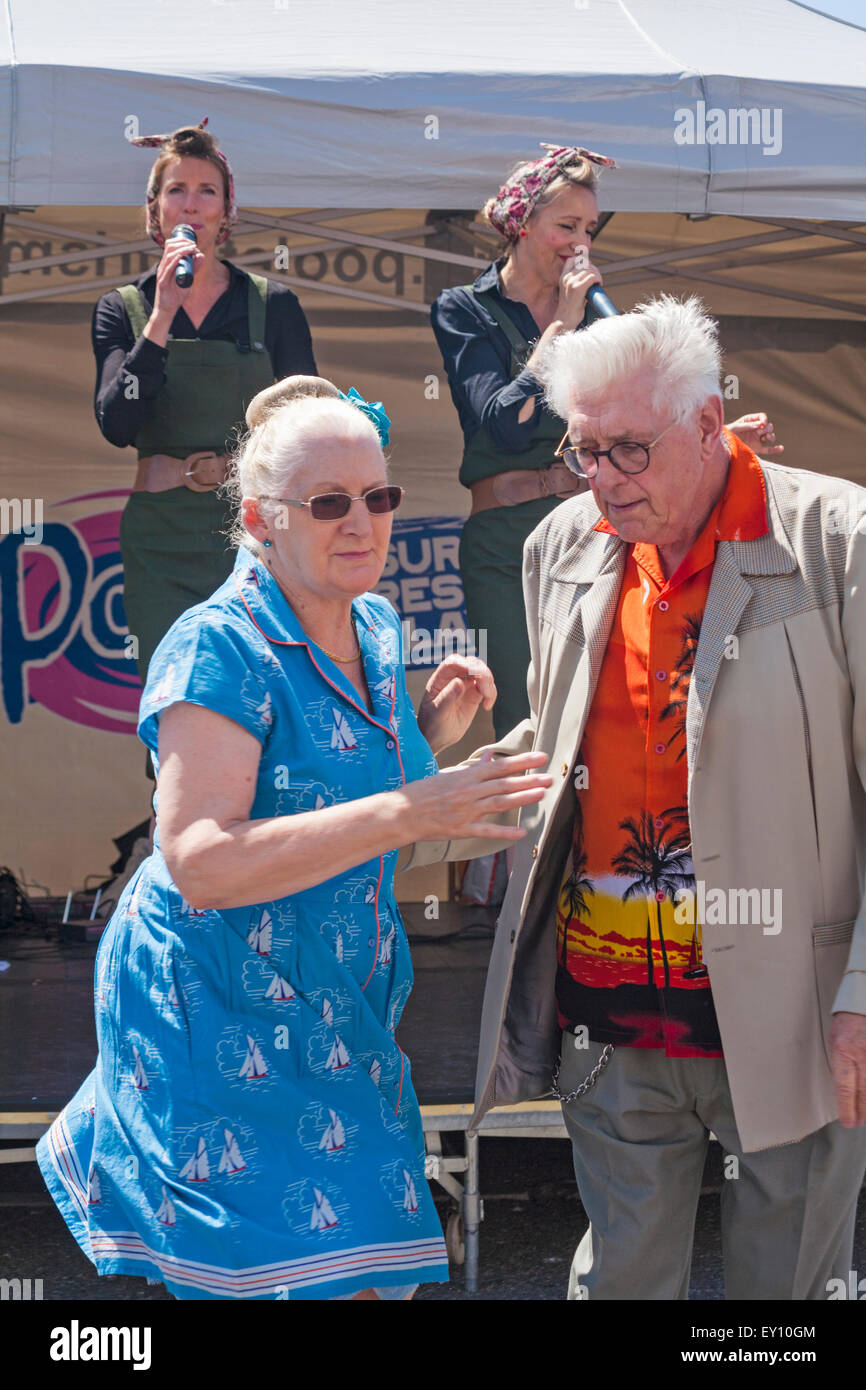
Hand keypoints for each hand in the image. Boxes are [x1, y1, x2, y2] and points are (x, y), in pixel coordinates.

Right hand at [151, 233, 204, 322]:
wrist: (167, 309)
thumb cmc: (176, 295)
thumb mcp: (188, 279)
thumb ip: (194, 268)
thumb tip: (201, 255)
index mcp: (167, 264)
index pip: (171, 245)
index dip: (181, 240)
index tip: (193, 242)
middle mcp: (163, 266)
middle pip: (169, 246)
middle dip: (182, 242)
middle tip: (194, 244)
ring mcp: (162, 273)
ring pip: (169, 255)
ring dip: (182, 249)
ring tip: (192, 249)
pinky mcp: (162, 281)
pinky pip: (168, 267)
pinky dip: (175, 260)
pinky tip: (182, 256)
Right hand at [400, 751, 551, 842]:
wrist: (402, 812)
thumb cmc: (423, 792)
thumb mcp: (448, 774)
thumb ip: (473, 768)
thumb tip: (490, 756)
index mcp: (466, 776)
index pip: (500, 766)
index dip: (522, 762)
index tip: (541, 757)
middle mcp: (469, 791)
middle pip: (504, 784)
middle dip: (529, 780)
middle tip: (550, 777)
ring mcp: (466, 811)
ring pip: (499, 803)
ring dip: (522, 799)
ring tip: (541, 794)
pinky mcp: (462, 829)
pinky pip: (487, 831)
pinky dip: (505, 832)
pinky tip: (522, 833)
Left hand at [417, 655, 495, 754]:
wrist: (436, 739)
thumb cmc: (431, 725)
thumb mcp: (437, 713)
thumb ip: (447, 697)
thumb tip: (458, 682)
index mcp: (439, 680)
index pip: (453, 663)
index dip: (464, 664)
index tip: (474, 673)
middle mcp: (452, 679)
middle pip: (471, 664)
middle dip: (481, 672)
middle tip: (485, 689)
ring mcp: (464, 686)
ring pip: (481, 673)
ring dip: (489, 683)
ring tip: (487, 699)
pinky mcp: (474, 695)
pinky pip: (487, 687)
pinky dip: (491, 693)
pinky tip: (487, 705)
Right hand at [556, 251, 603, 330]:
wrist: (565, 320)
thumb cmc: (570, 309)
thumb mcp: (570, 291)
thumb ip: (577, 281)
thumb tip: (590, 274)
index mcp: (563, 277)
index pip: (572, 260)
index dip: (582, 260)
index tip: (589, 268)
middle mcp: (566, 278)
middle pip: (584, 263)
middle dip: (593, 269)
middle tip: (597, 278)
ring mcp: (572, 282)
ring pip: (590, 269)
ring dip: (597, 274)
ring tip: (598, 282)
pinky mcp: (578, 288)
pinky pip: (592, 277)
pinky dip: (598, 279)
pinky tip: (599, 284)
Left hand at [726, 412, 783, 455]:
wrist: (723, 447)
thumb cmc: (728, 434)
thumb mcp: (736, 428)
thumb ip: (748, 426)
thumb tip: (760, 424)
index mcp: (751, 421)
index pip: (762, 417)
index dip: (764, 419)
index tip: (762, 423)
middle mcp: (756, 429)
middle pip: (768, 426)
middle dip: (766, 428)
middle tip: (759, 431)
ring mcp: (758, 439)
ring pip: (770, 437)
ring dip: (771, 436)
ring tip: (766, 438)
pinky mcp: (758, 449)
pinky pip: (769, 449)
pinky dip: (776, 449)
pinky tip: (781, 448)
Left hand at [829, 1011, 865, 1126]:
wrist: (861, 1005)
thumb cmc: (847, 1024)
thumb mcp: (834, 1042)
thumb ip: (840, 1066)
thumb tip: (843, 1093)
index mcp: (843, 1050)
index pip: (845, 1087)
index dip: (847, 1108)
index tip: (848, 1122)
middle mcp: (862, 1053)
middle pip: (865, 1092)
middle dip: (862, 1112)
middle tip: (859, 1122)